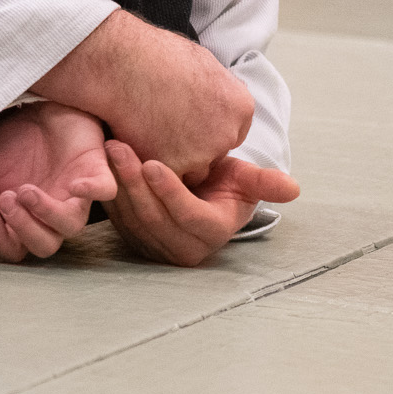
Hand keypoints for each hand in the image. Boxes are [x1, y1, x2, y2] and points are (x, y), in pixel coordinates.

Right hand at [0, 102, 114, 261]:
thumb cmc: (14, 143)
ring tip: (26, 190)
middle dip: (23, 227)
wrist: (37, 108)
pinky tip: (76, 185)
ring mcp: (76, 197)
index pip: (14, 248)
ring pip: (70, 226)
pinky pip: (104, 190)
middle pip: (44, 246)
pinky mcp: (96, 172)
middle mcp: (51, 215)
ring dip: (46, 213)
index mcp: (24, 219)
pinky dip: (93, 190)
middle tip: (7, 199)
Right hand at [31, 11, 253, 186]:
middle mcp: (226, 133)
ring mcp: (201, 154)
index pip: (230, 132)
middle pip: (213, 155)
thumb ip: (216, 87)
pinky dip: (149, 166)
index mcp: (239, 106)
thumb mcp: (201, 61)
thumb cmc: (153, 55)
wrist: (120, 63)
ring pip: (190, 171)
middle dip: (192, 148)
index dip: (205, 129)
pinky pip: (163, 178)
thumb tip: (216, 95)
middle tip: (163, 127)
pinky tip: (135, 142)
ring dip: (172, 161)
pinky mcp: (172, 168)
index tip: (185, 121)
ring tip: (146, 134)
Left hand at [103, 142, 299, 266]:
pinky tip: (98, 158)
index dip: (171, 192)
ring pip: (131, 216)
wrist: (201, 188)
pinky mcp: (132, 235)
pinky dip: (107, 188)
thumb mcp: (247, 179)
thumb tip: (293, 189)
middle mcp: (181, 247)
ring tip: (108, 145)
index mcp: (211, 234)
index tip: (155, 164)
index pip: (188, 217)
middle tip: (119, 147)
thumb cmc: (225, 181)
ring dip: (117, 182)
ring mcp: (153, 244)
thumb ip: (265, 182)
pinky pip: (116, 214)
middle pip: (153, 218)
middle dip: (134, 182)